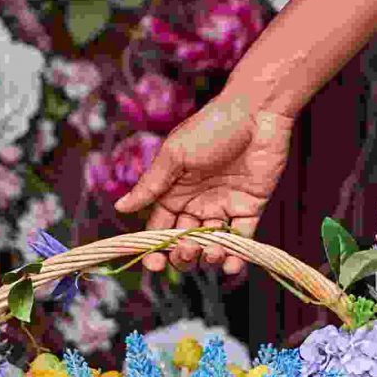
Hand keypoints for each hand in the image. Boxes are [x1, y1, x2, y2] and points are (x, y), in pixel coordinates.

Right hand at [113, 95, 295, 276]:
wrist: (257, 112)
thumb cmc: (211, 127)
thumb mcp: (175, 155)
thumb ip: (151, 185)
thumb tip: (120, 207)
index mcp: (175, 192)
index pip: (160, 229)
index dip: (155, 250)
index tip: (154, 264)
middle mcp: (197, 203)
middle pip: (184, 242)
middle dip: (182, 256)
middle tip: (187, 250)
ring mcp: (224, 206)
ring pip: (210, 245)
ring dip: (207, 257)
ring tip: (210, 251)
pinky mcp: (250, 207)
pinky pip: (241, 239)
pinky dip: (236, 256)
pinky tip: (230, 264)